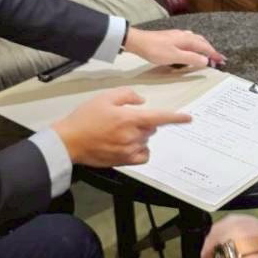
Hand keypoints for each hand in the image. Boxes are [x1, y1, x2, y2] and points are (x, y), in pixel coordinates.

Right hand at [53, 88, 190, 167]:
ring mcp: (129, 150)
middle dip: (143, 122)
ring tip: (118, 132)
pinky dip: (140, 149)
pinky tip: (128, 145)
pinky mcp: (124, 161)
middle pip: (151, 128)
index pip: (160, 118)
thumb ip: (127, 95)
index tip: (188, 118)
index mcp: (130, 119)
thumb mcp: (105, 97)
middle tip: (123, 119)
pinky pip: (142, 155)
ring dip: (139, 135)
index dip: (175, 117)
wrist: (69, 141)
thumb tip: (141, 101)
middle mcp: (133, 136)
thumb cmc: (85, 118)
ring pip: (146, 140)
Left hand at [124, 27, 225, 70]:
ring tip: (206, 54)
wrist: (138, 41)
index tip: (222, 60)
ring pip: (195, 40)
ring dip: (202, 47)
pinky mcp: (171, 37)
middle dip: (210, 50)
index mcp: (187, 39)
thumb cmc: (155, 49)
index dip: (214, 54)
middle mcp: (184, 35)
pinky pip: (188, 40)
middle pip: (202, 41)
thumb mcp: (175, 57)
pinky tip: (190, 47)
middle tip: (217, 58)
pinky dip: (194, 45)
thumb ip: (191, 59)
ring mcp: (177, 35)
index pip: (205, 47)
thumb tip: (206, 60)